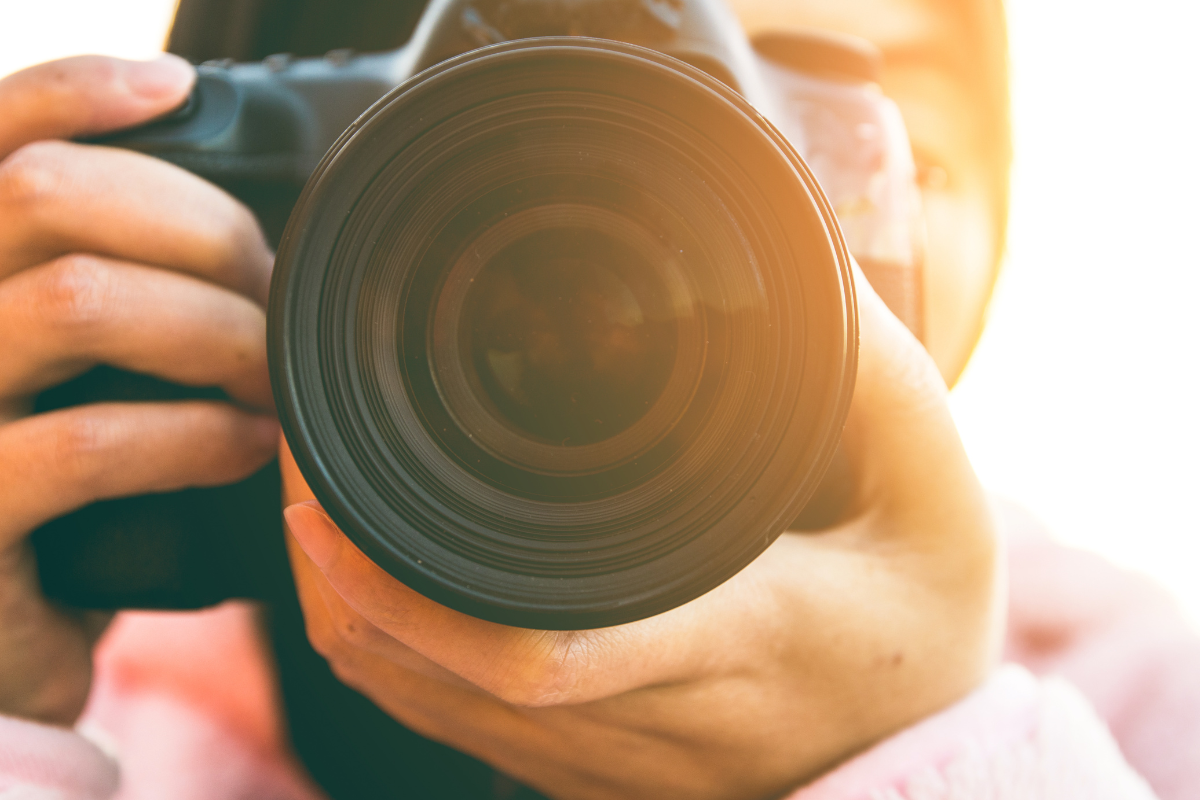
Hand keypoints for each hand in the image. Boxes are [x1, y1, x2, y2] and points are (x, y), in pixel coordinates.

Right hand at [0, 55, 279, 724]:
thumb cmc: (48, 496)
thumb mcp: (61, 379)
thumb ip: (100, 293)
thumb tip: (240, 242)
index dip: (75, 90)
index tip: (178, 89)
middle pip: (44, 194)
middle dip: (195, 226)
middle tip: (269, 288)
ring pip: (74, 299)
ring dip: (210, 325)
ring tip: (270, 370)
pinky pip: (87, 442)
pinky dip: (193, 434)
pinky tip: (246, 445)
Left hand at [281, 271, 999, 798]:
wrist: (922, 754)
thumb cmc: (923, 621)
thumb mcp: (932, 491)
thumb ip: (867, 379)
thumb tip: (786, 278)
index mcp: (737, 642)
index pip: (538, 648)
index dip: (405, 581)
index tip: (332, 484)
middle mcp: (653, 719)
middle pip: (442, 674)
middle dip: (338, 570)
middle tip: (303, 452)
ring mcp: (607, 760)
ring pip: (424, 707)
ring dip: (346, 608)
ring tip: (315, 499)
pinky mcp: (586, 770)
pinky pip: (445, 724)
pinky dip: (384, 648)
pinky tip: (368, 575)